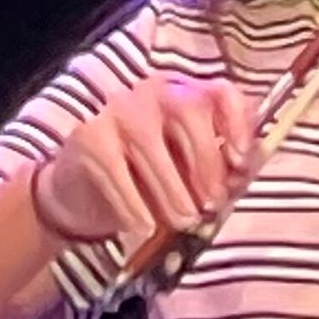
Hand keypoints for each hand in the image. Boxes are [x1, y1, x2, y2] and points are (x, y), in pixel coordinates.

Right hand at [32, 74, 253, 248]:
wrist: (78, 187)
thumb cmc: (140, 178)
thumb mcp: (183, 170)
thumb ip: (215, 167)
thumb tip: (240, 177)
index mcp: (184, 94)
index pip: (220, 91)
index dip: (237, 123)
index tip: (241, 161)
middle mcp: (152, 91)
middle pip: (188, 111)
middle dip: (205, 162)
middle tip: (211, 205)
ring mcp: (118, 109)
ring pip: (150, 143)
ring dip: (172, 190)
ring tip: (182, 221)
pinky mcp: (89, 137)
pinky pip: (117, 172)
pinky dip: (133, 204)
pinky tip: (142, 227)